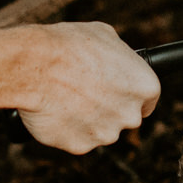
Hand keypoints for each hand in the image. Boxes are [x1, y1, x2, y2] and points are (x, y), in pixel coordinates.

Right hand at [14, 22, 157, 153]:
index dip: (130, 95)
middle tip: (86, 91)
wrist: (35, 66)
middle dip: (109, 108)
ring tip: (66, 97)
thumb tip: (117, 60)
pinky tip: (55, 109)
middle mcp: (130, 115)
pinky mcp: (80, 146)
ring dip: (87, 119)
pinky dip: (66, 129)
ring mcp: (106, 133)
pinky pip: (76, 139)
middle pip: (124, 117)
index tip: (118, 92)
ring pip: (100, 130)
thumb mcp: (104, 36)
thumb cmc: (68, 46)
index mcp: (145, 86)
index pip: (148, 100)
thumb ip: (120, 56)